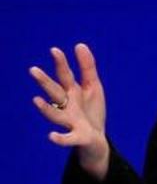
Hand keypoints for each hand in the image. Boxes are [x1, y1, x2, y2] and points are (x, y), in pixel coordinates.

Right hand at [29, 44, 108, 180]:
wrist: (96, 138)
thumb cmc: (91, 110)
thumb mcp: (92, 86)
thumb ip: (87, 67)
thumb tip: (79, 44)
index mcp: (72, 92)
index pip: (65, 76)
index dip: (61, 64)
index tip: (55, 50)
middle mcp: (67, 106)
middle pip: (55, 93)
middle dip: (45, 82)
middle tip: (33, 70)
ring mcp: (70, 121)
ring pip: (55, 115)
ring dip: (45, 108)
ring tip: (36, 100)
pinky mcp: (77, 136)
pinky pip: (67, 138)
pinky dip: (59, 139)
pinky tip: (51, 136)